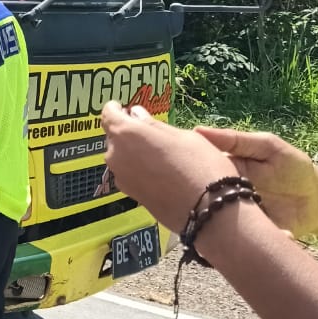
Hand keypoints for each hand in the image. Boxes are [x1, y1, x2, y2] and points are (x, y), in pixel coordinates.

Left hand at [101, 102, 237, 232]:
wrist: (209, 210)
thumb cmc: (200, 166)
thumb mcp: (182, 135)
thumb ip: (153, 124)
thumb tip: (136, 114)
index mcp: (126, 133)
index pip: (108, 114)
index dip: (116, 109)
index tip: (123, 108)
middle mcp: (115, 155)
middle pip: (115, 136)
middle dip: (129, 132)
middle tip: (153, 134)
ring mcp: (121, 176)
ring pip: (121, 156)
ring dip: (134, 152)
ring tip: (162, 155)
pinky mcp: (129, 194)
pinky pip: (129, 173)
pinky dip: (138, 169)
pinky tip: (161, 172)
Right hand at [196, 126, 317, 237]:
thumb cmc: (292, 167)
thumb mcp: (268, 147)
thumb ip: (236, 140)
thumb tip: (197, 130)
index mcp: (221, 170)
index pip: (193, 169)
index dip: (185, 169)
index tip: (182, 171)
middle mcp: (221, 194)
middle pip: (197, 198)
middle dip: (201, 201)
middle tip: (220, 198)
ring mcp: (233, 217)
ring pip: (215, 223)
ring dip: (222, 225)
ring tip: (246, 218)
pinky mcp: (247, 237)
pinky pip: (238, 243)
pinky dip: (247, 244)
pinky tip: (265, 238)